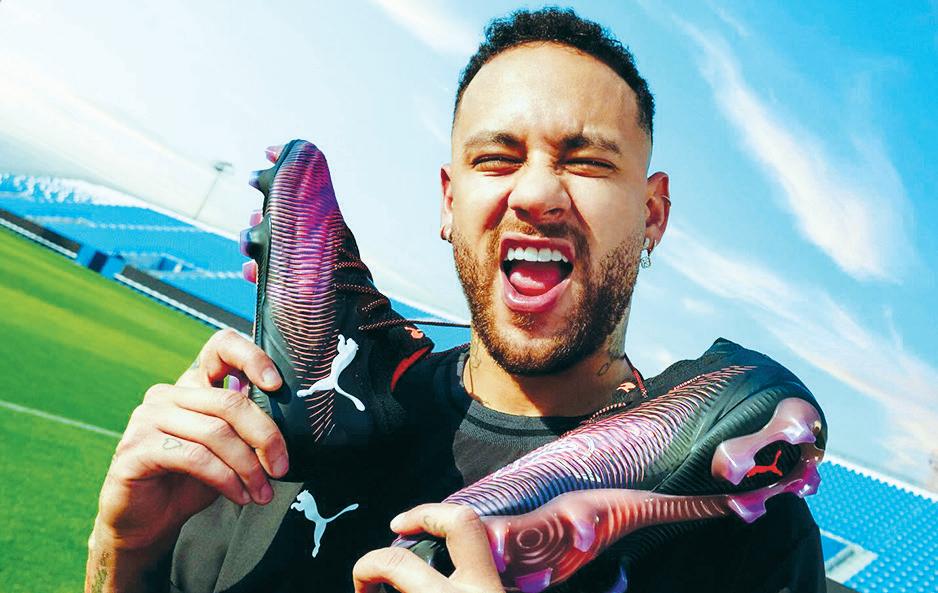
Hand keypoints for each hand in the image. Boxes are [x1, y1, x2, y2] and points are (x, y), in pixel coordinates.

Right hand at [91, 328, 288, 553]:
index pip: (221, 347)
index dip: (252, 358)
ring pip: (216, 433)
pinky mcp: (136, 448)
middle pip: (230, 402)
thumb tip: (290, 421)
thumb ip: (246, 428)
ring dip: (248, 467)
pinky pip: (195, 458)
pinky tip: (239, 496)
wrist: (147, 523)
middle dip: (265, 437)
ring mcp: (147, 418)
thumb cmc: (191, 482)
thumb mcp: (227, 450)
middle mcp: (167, 394)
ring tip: (262, 492)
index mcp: (191, 386)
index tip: (277, 385)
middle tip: (281, 468)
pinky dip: (226, 479)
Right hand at [352, 504, 504, 592]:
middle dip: (424, 513)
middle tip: (399, 526)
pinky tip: (445, 561)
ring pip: (479, 532)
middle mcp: (481, 590)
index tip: (362, 580)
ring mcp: (500, 588)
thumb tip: (375, 584)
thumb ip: (404, 590)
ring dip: (446, 526)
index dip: (368, 565)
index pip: (399, 563)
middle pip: (461, 521)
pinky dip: (461, 550)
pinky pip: (485, 556)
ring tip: (422, 536)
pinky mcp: (510, 592)